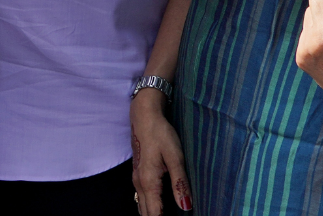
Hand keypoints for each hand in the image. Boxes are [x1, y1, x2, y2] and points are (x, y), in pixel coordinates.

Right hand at [130, 93, 192, 213]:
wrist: (144, 116)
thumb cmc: (160, 134)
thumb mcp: (174, 157)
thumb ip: (180, 183)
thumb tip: (186, 207)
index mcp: (148, 182)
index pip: (154, 214)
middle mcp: (139, 183)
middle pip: (146, 213)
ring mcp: (137, 179)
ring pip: (142, 206)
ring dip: (153, 213)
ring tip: (168, 213)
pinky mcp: (138, 174)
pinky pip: (142, 197)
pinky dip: (150, 205)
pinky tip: (161, 204)